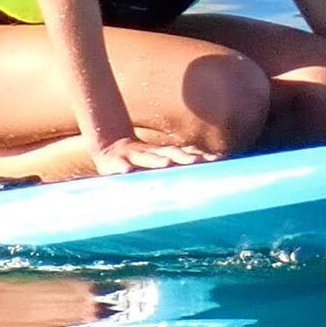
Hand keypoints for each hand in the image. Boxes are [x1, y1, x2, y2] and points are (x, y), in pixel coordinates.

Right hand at [90, 136, 217, 175]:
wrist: (108, 149)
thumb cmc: (139, 162)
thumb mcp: (158, 164)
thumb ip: (177, 171)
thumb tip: (207, 178)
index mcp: (164, 154)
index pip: (185, 153)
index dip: (200, 156)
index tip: (217, 160)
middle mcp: (151, 152)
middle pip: (170, 152)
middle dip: (183, 157)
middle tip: (196, 162)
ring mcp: (133, 154)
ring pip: (146, 156)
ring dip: (156, 160)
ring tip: (166, 164)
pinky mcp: (114, 161)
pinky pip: (119, 164)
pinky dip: (123, 167)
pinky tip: (126, 171)